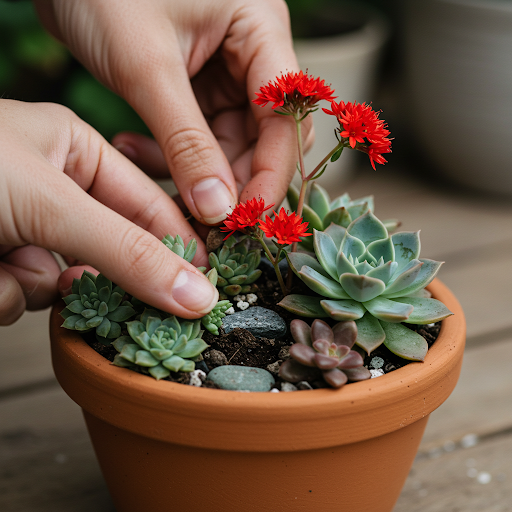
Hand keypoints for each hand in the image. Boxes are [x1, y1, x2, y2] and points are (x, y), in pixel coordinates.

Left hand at [0, 100, 217, 325]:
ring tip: (4, 261)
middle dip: (93, 271)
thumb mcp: (50, 202)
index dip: (175, 243)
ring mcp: (19, 222)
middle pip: (107, 247)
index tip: (202, 284)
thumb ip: (126, 251)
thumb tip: (197, 295)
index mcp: (74, 147)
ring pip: (62, 278)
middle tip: (101, 293)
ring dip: (33, 283)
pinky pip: (23, 292)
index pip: (146, 202)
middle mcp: (52, 185)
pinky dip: (4, 293)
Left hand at [34, 0, 311, 223]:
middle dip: (234, 180)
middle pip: (265, 137)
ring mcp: (224, 72)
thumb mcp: (147, 68)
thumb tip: (219, 209)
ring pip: (229, 144)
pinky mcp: (195, 88)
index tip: (246, 221)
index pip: (286, 117)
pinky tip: (133, 150)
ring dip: (195, 173)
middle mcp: (251, 54)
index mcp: (259, 30)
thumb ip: (186, 142)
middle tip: (204, 220)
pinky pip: (197, 138)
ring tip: (152, 181)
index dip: (271, 173)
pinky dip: (170, 154)